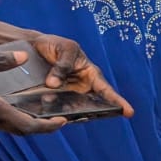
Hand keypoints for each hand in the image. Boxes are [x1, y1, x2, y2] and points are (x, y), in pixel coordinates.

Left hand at [0, 34, 130, 135]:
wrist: (31, 46)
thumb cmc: (55, 45)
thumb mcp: (65, 49)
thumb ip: (63, 65)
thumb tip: (53, 84)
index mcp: (91, 75)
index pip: (106, 91)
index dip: (118, 101)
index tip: (129, 112)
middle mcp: (81, 88)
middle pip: (91, 105)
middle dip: (92, 112)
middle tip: (90, 115)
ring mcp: (66, 95)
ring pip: (72, 109)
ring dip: (68, 112)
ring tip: (62, 113)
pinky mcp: (51, 98)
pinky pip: (55, 107)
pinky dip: (52, 111)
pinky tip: (48, 113)